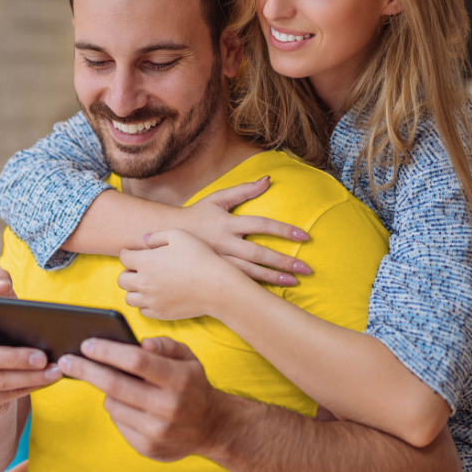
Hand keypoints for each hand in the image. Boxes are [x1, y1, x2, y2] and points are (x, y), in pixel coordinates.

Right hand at [0, 270, 61, 415]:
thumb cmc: (4, 330)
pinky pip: (4, 396)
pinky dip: (29, 386)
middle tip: (42, 356)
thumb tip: (0, 283)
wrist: (1, 371)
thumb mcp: (5, 308)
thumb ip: (1, 290)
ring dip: (28, 376)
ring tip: (54, 369)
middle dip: (13, 357)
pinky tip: (49, 379)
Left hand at [57, 336, 220, 462]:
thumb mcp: (188, 357)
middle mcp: (168, 406)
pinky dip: (116, 408)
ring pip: (113, 405)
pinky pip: (118, 422)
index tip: (86, 344)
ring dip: (105, 390)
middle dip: (87, 370)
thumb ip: (166, 345)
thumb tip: (142, 343)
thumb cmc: (192, 385)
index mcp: (179, 379)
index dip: (108, 352)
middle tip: (66, 361)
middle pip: (116, 385)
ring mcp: (157, 430)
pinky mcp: (147, 447)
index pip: (136, 361)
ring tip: (108, 380)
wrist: (210, 426)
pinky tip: (124, 401)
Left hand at [120, 229, 252, 320]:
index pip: (124, 257)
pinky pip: (143, 311)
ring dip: (134, 289)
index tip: (134, 252)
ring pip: (129, 298)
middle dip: (128, 271)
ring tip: (146, 283)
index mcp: (146, 262)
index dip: (128, 253)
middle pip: (122, 279)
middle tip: (140, 268)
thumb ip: (158, 236)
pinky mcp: (161, 313)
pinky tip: (156, 295)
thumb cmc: (200, 257)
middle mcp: (144, 283)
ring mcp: (151, 300)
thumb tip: (145, 239)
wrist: (217, 286)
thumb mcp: (180, 235)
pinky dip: (145, 303)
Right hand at [179, 176, 312, 284]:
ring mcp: (218, 261)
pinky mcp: (213, 274)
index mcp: (227, 223)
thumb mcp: (217, 199)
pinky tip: (270, 292)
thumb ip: (243, 189)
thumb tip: (268, 179)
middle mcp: (224, 243)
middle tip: (306, 268)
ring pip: (249, 273)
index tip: (304, 237)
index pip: (261, 224)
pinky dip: (254, 287)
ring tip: (294, 281)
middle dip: (283, 261)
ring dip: (273, 278)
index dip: (283, 230)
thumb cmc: (196, 215)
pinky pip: (236, 283)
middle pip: (258, 253)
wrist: (165, 235)